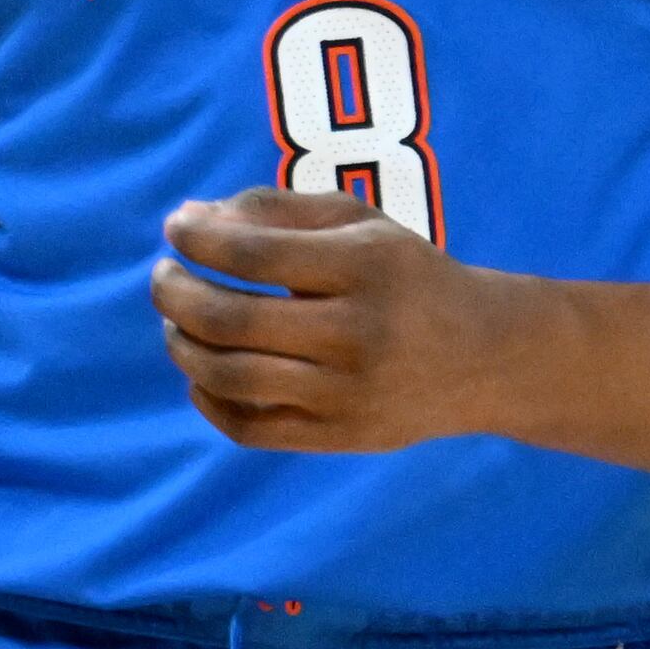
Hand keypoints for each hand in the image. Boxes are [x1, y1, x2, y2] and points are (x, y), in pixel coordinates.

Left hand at [150, 187, 530, 452]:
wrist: (487, 356)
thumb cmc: (405, 275)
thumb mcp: (358, 223)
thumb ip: (275, 210)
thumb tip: (188, 217)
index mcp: (365, 266)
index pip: (253, 253)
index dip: (198, 238)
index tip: (176, 228)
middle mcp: (358, 333)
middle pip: (230, 319)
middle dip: (175, 293)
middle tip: (163, 276)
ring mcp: (349, 393)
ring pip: (231, 376)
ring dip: (181, 344)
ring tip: (174, 321)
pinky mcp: (341, 438)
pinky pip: (250, 427)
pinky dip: (207, 397)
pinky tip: (200, 370)